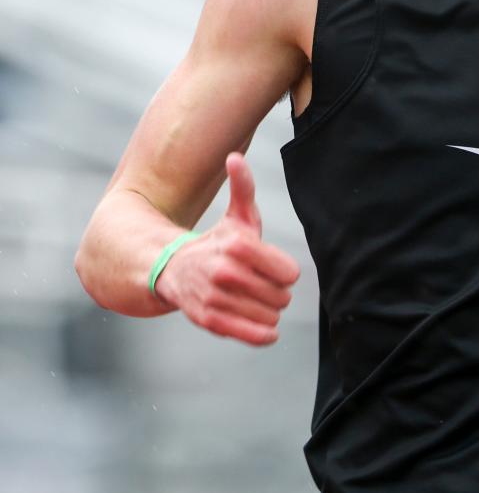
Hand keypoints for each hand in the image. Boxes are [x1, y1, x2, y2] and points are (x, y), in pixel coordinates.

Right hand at [154, 152, 299, 345]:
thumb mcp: (235, 215)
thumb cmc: (217, 243)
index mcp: (238, 245)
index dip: (285, 272)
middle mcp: (225, 273)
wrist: (175, 269)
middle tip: (263, 284)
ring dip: (269, 311)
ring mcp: (215, 299)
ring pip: (269, 316)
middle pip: (282, 296)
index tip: (275, 268)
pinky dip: (263, 334)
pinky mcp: (208, 321)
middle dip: (278, 292)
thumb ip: (243, 187)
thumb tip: (234, 157)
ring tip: (256, 300)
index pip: (289, 272)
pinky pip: (251, 335)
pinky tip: (267, 328)